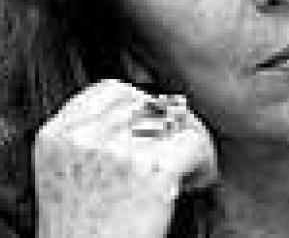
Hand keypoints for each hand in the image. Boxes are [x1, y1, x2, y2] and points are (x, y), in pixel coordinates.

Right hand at [33, 79, 217, 237]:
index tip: (154, 128)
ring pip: (177, 120)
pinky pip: (194, 143)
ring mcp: (118, 150)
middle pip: (149, 103)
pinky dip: (204, 162)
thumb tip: (152, 107)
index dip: (141, 107)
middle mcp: (85, 136)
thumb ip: (95, 136)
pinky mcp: (151, 169)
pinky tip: (196, 180)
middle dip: (169, 127)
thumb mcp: (68, 173)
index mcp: (58, 134)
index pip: (112, 90)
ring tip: (184, 170)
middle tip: (175, 154)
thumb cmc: (82, 230)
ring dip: (188, 143)